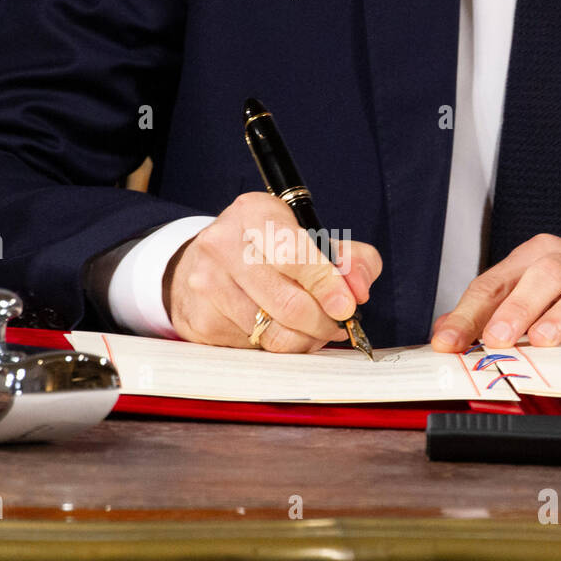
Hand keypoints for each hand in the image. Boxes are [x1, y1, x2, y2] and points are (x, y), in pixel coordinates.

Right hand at [165, 192, 382, 351]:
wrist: (202, 264)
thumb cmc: (264, 250)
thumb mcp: (308, 238)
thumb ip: (349, 259)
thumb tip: (359, 290)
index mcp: (253, 213)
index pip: (295, 255)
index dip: (327, 285)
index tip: (347, 306)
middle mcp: (222, 244)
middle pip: (288, 303)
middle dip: (323, 322)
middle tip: (335, 324)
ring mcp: (206, 284)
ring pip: (274, 332)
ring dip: (305, 339)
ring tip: (313, 330)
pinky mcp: (202, 319)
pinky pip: (255, 347)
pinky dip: (279, 346)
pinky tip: (281, 331)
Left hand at [430, 234, 560, 351]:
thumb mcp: (536, 302)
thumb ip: (491, 316)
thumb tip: (446, 335)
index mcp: (537, 259)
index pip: (496, 282)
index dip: (469, 313)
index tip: (447, 343)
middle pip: (543, 274)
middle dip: (516, 307)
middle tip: (495, 338)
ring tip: (542, 340)